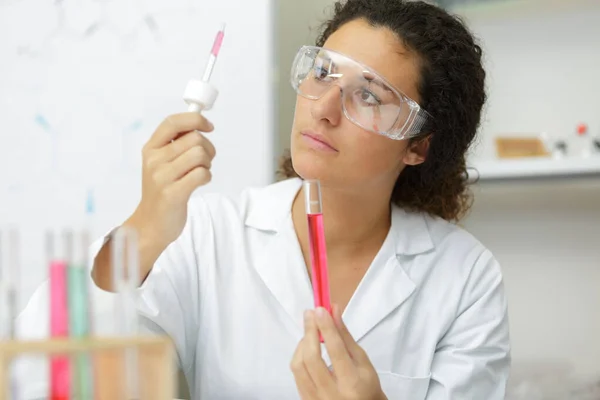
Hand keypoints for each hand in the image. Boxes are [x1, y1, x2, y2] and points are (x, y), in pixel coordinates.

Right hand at [129, 112, 215, 250]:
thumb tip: (199, 125)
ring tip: (199, 173)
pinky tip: (199, 183)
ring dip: (207, 164)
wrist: (151, 224)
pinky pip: (202, 174)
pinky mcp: (173, 194)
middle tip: (204, 161)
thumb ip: (175, 144)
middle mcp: (154, 160)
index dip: (195, 119)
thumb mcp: (161, 163)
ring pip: (200, 155)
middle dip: (208, 149)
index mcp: (150, 149)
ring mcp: (162, 177)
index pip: (172, 122)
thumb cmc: (162, 191)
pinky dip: (207, 177)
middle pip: (194, 139)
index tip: (208, 126)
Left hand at [291, 305, 386, 399]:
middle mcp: (332, 394)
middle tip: (310, 314)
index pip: (336, 351)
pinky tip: (306, 348)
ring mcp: (316, 399)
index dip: (326, 328)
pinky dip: (299, 356)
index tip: (321, 310)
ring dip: (302, 343)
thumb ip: (345, 336)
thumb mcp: (362, 361)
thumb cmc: (366, 385)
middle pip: (312, 358)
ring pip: (299, 366)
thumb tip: (333, 311)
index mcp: (352, 383)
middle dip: (309, 331)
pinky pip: (296, 375)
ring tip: (310, 332)